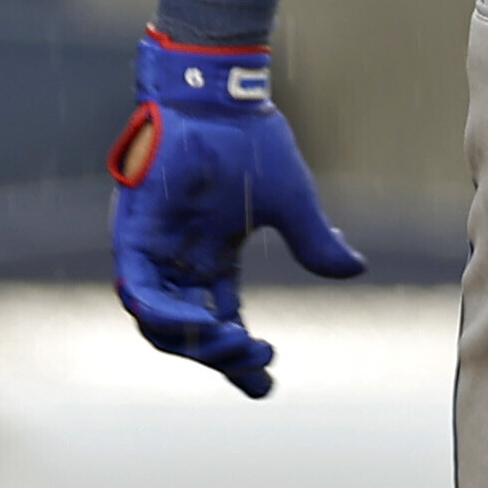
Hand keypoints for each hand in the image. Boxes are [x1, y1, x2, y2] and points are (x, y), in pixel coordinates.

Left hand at [109, 34, 365, 398]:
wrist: (218, 100)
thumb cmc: (249, 142)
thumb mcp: (291, 204)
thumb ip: (315, 242)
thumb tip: (353, 270)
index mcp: (211, 257)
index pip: (220, 321)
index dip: (239, 358)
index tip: (265, 387)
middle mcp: (178, 260)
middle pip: (188, 333)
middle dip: (221, 357)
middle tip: (259, 358)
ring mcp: (153, 250)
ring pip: (158, 323)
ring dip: (195, 342)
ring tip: (235, 343)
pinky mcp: (134, 235)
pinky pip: (140, 290)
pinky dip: (164, 313)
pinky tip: (197, 323)